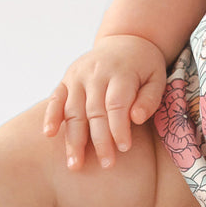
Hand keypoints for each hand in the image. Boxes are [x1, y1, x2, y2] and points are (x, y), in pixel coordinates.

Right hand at [42, 35, 166, 171]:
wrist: (125, 41)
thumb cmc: (144, 67)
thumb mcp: (157, 78)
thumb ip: (149, 99)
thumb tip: (136, 118)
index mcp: (121, 72)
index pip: (117, 104)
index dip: (119, 128)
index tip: (123, 149)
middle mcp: (96, 72)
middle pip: (94, 111)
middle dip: (99, 140)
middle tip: (106, 165)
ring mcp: (78, 75)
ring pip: (73, 109)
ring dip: (73, 138)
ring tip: (75, 164)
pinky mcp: (66, 79)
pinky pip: (56, 98)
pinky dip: (51, 116)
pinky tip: (49, 134)